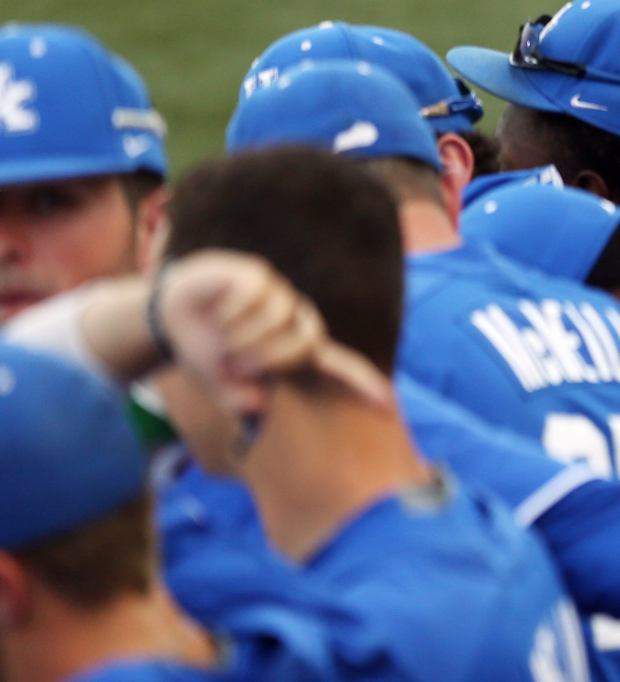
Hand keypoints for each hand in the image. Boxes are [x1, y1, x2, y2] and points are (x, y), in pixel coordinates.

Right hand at [154, 251, 391, 419]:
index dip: (363, 384)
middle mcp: (296, 322)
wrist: (169, 316)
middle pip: (308, 343)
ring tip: (224, 340)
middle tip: (238, 365)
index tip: (388, 405)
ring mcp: (280, 296)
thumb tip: (259, 406)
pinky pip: (252, 296)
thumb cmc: (205, 352)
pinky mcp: (259, 275)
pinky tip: (217, 311)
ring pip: (279, 318)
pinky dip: (229, 313)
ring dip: (244, 337)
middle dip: (270, 358)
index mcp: (295, 352)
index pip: (339, 367)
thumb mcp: (220, 386)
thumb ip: (239, 401)